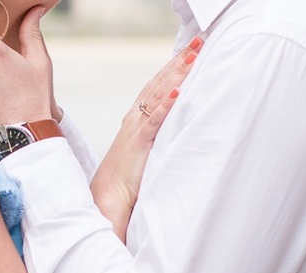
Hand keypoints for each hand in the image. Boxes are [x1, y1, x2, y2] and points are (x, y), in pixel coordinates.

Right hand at [91, 37, 201, 240]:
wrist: (108, 196)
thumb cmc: (125, 179)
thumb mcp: (141, 153)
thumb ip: (153, 139)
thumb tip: (170, 132)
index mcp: (135, 120)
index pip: (156, 87)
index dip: (172, 68)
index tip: (190, 52)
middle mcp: (134, 119)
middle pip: (159, 83)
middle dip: (179, 62)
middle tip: (198, 42)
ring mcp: (135, 129)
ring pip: (158, 95)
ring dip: (176, 75)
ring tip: (193, 57)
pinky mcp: (138, 143)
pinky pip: (153, 121)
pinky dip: (165, 105)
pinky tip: (176, 91)